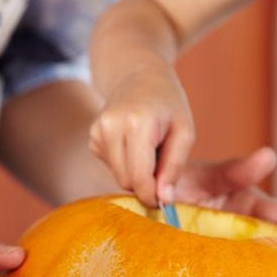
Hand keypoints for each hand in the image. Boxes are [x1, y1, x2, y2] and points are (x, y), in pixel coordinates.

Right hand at [88, 68, 194, 207]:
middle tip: (164, 164)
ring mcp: (97, 131)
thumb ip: (174, 167)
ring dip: (136, 172)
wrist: (139, 74)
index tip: (167, 202)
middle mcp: (110, 126)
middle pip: (127, 181)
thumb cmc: (168, 103)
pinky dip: (125, 162)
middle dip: (147, 182)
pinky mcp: (92, 137)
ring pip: (118, 177)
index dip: (154, 196)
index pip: (140, 178)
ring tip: (150, 148)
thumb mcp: (184, 132)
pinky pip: (112, 166)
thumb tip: (164, 200)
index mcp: (136, 124)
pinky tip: (134, 142)